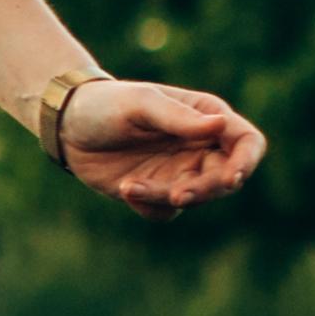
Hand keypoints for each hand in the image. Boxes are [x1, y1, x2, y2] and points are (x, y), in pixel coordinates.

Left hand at [62, 80, 267, 217]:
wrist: (66, 125)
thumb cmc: (106, 103)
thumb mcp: (140, 104)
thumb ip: (178, 118)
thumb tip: (220, 125)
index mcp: (206, 117)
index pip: (247, 142)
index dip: (247, 162)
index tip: (232, 177)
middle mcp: (200, 147)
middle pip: (225, 179)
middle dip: (203, 190)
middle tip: (175, 195)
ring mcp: (180, 171)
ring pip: (194, 198)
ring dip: (166, 198)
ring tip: (130, 187)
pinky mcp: (157, 191)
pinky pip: (166, 212)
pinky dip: (148, 205)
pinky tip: (124, 188)